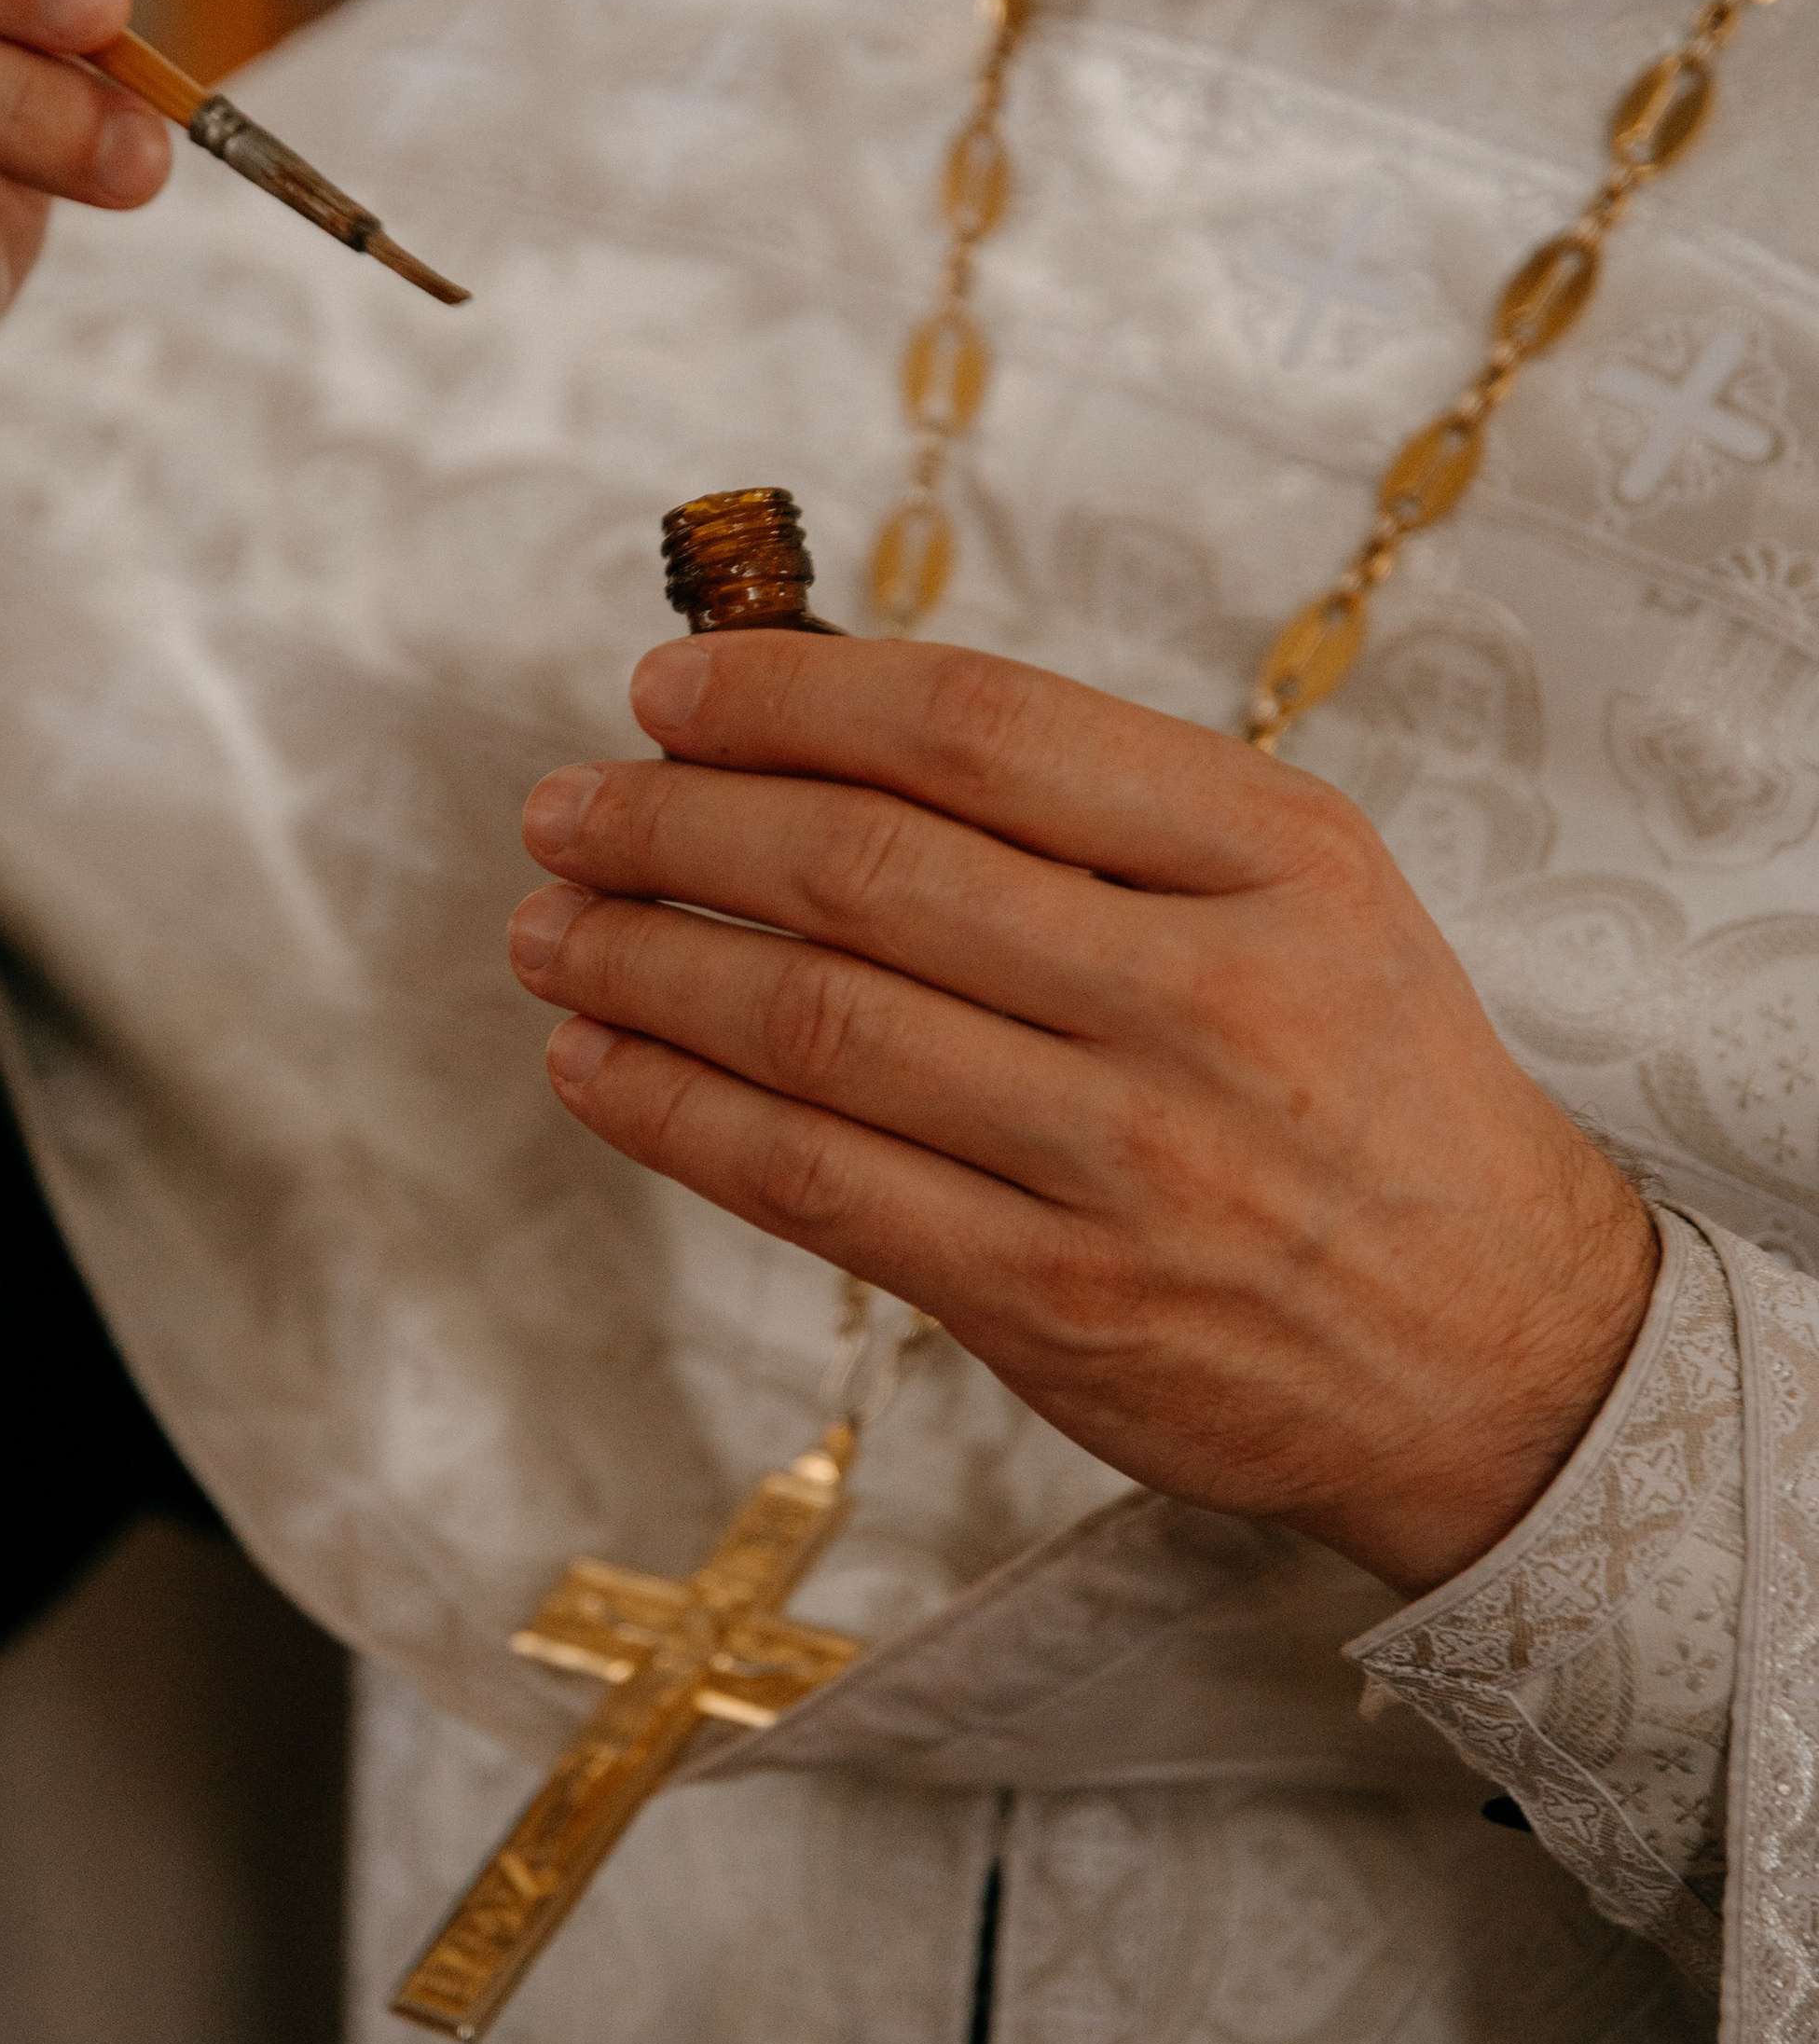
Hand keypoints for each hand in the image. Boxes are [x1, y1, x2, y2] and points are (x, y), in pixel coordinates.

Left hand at [509, 635, 1658, 1597]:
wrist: (1494, 1352)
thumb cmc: (1366, 1088)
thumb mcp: (1307, 889)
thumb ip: (1106, 808)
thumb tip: (833, 735)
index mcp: (1273, 856)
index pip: (979, 732)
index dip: (790, 696)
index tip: (667, 690)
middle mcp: (1200, 999)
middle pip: (867, 873)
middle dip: (673, 825)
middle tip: (568, 806)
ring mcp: (1122, 1163)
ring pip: (813, 1029)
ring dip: (642, 964)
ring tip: (549, 925)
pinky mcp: (1049, 1304)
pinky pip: (811, 1187)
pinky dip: (673, 1113)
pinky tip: (596, 1063)